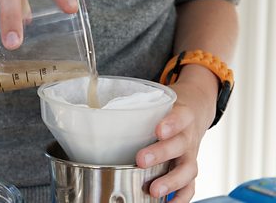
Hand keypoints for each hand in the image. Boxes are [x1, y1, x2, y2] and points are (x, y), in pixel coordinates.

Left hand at [136, 65, 218, 202]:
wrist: (195, 111)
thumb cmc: (169, 109)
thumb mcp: (159, 102)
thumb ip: (137, 108)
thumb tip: (99, 113)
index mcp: (182, 115)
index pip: (180, 117)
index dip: (171, 123)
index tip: (158, 130)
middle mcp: (188, 136)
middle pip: (180, 145)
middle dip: (161, 153)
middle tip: (141, 159)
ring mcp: (190, 154)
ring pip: (187, 169)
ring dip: (171, 180)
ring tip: (154, 190)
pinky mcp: (190, 168)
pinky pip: (190, 186)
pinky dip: (180, 198)